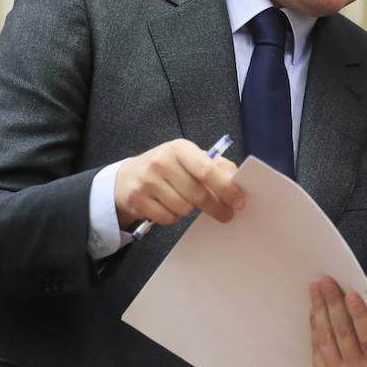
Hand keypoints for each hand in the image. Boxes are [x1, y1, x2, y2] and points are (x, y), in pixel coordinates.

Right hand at [114, 139, 243, 228]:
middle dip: (216, 208)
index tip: (238, 202)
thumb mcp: (190, 158)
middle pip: (197, 194)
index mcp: (179, 148)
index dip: (225, 188)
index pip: (206, 170)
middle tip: (226, 215)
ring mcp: (147, 180)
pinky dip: (174, 217)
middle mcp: (161, 161)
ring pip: (183, 209)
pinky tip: (169, 206)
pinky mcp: (138, 199)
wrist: (128, 177)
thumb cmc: (167, 168)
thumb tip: (235, 179)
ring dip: (189, 210)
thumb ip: (215, 166)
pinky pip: (168, 218)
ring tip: (184, 201)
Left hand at [309, 277, 366, 366]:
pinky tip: (315, 310)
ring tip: (316, 290)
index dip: (359, 315)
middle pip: (343, 334)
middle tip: (326, 282)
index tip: (351, 293)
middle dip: (333, 304)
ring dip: (320, 311)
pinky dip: (315, 327)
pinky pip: (317, 350)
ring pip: (326, 339)